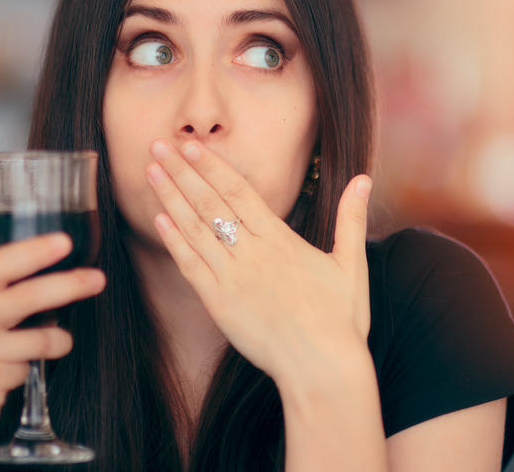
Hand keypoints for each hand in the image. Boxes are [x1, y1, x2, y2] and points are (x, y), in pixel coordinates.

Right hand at [0, 234, 104, 450]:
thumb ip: (0, 290)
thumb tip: (59, 265)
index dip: (32, 252)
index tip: (65, 242)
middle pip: (26, 296)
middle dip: (69, 285)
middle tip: (97, 279)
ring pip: (39, 337)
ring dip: (59, 340)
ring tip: (57, 342)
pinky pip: (29, 367)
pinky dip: (31, 367)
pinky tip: (14, 372)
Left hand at [145, 139, 371, 380]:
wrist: (322, 367)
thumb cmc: (341, 320)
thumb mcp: (352, 264)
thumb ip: (351, 218)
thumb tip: (363, 178)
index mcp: (281, 240)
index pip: (239, 192)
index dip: (212, 166)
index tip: (191, 145)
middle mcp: (253, 254)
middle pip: (210, 203)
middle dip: (182, 172)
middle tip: (157, 145)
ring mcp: (233, 279)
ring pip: (195, 230)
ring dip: (170, 198)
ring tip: (150, 172)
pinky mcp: (220, 305)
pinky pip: (191, 267)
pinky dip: (174, 241)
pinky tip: (159, 220)